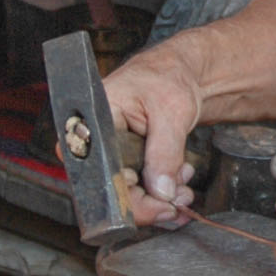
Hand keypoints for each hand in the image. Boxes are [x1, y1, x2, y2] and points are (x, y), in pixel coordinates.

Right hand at [103, 50, 205, 227]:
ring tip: (184, 185)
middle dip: (149, 201)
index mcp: (92, 120)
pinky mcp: (125, 161)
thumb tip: (162, 191)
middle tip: (177, 202)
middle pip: (110, 190)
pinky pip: (137, 187)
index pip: (97, 172)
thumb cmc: (168, 77)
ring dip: (159, 197)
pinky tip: (179, 179)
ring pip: (126, 193)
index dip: (126, 194)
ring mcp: (109, 153)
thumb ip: (165, 152)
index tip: (157, 203)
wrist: (181, 73)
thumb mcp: (171, 111)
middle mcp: (94, 141)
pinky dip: (161, 190)